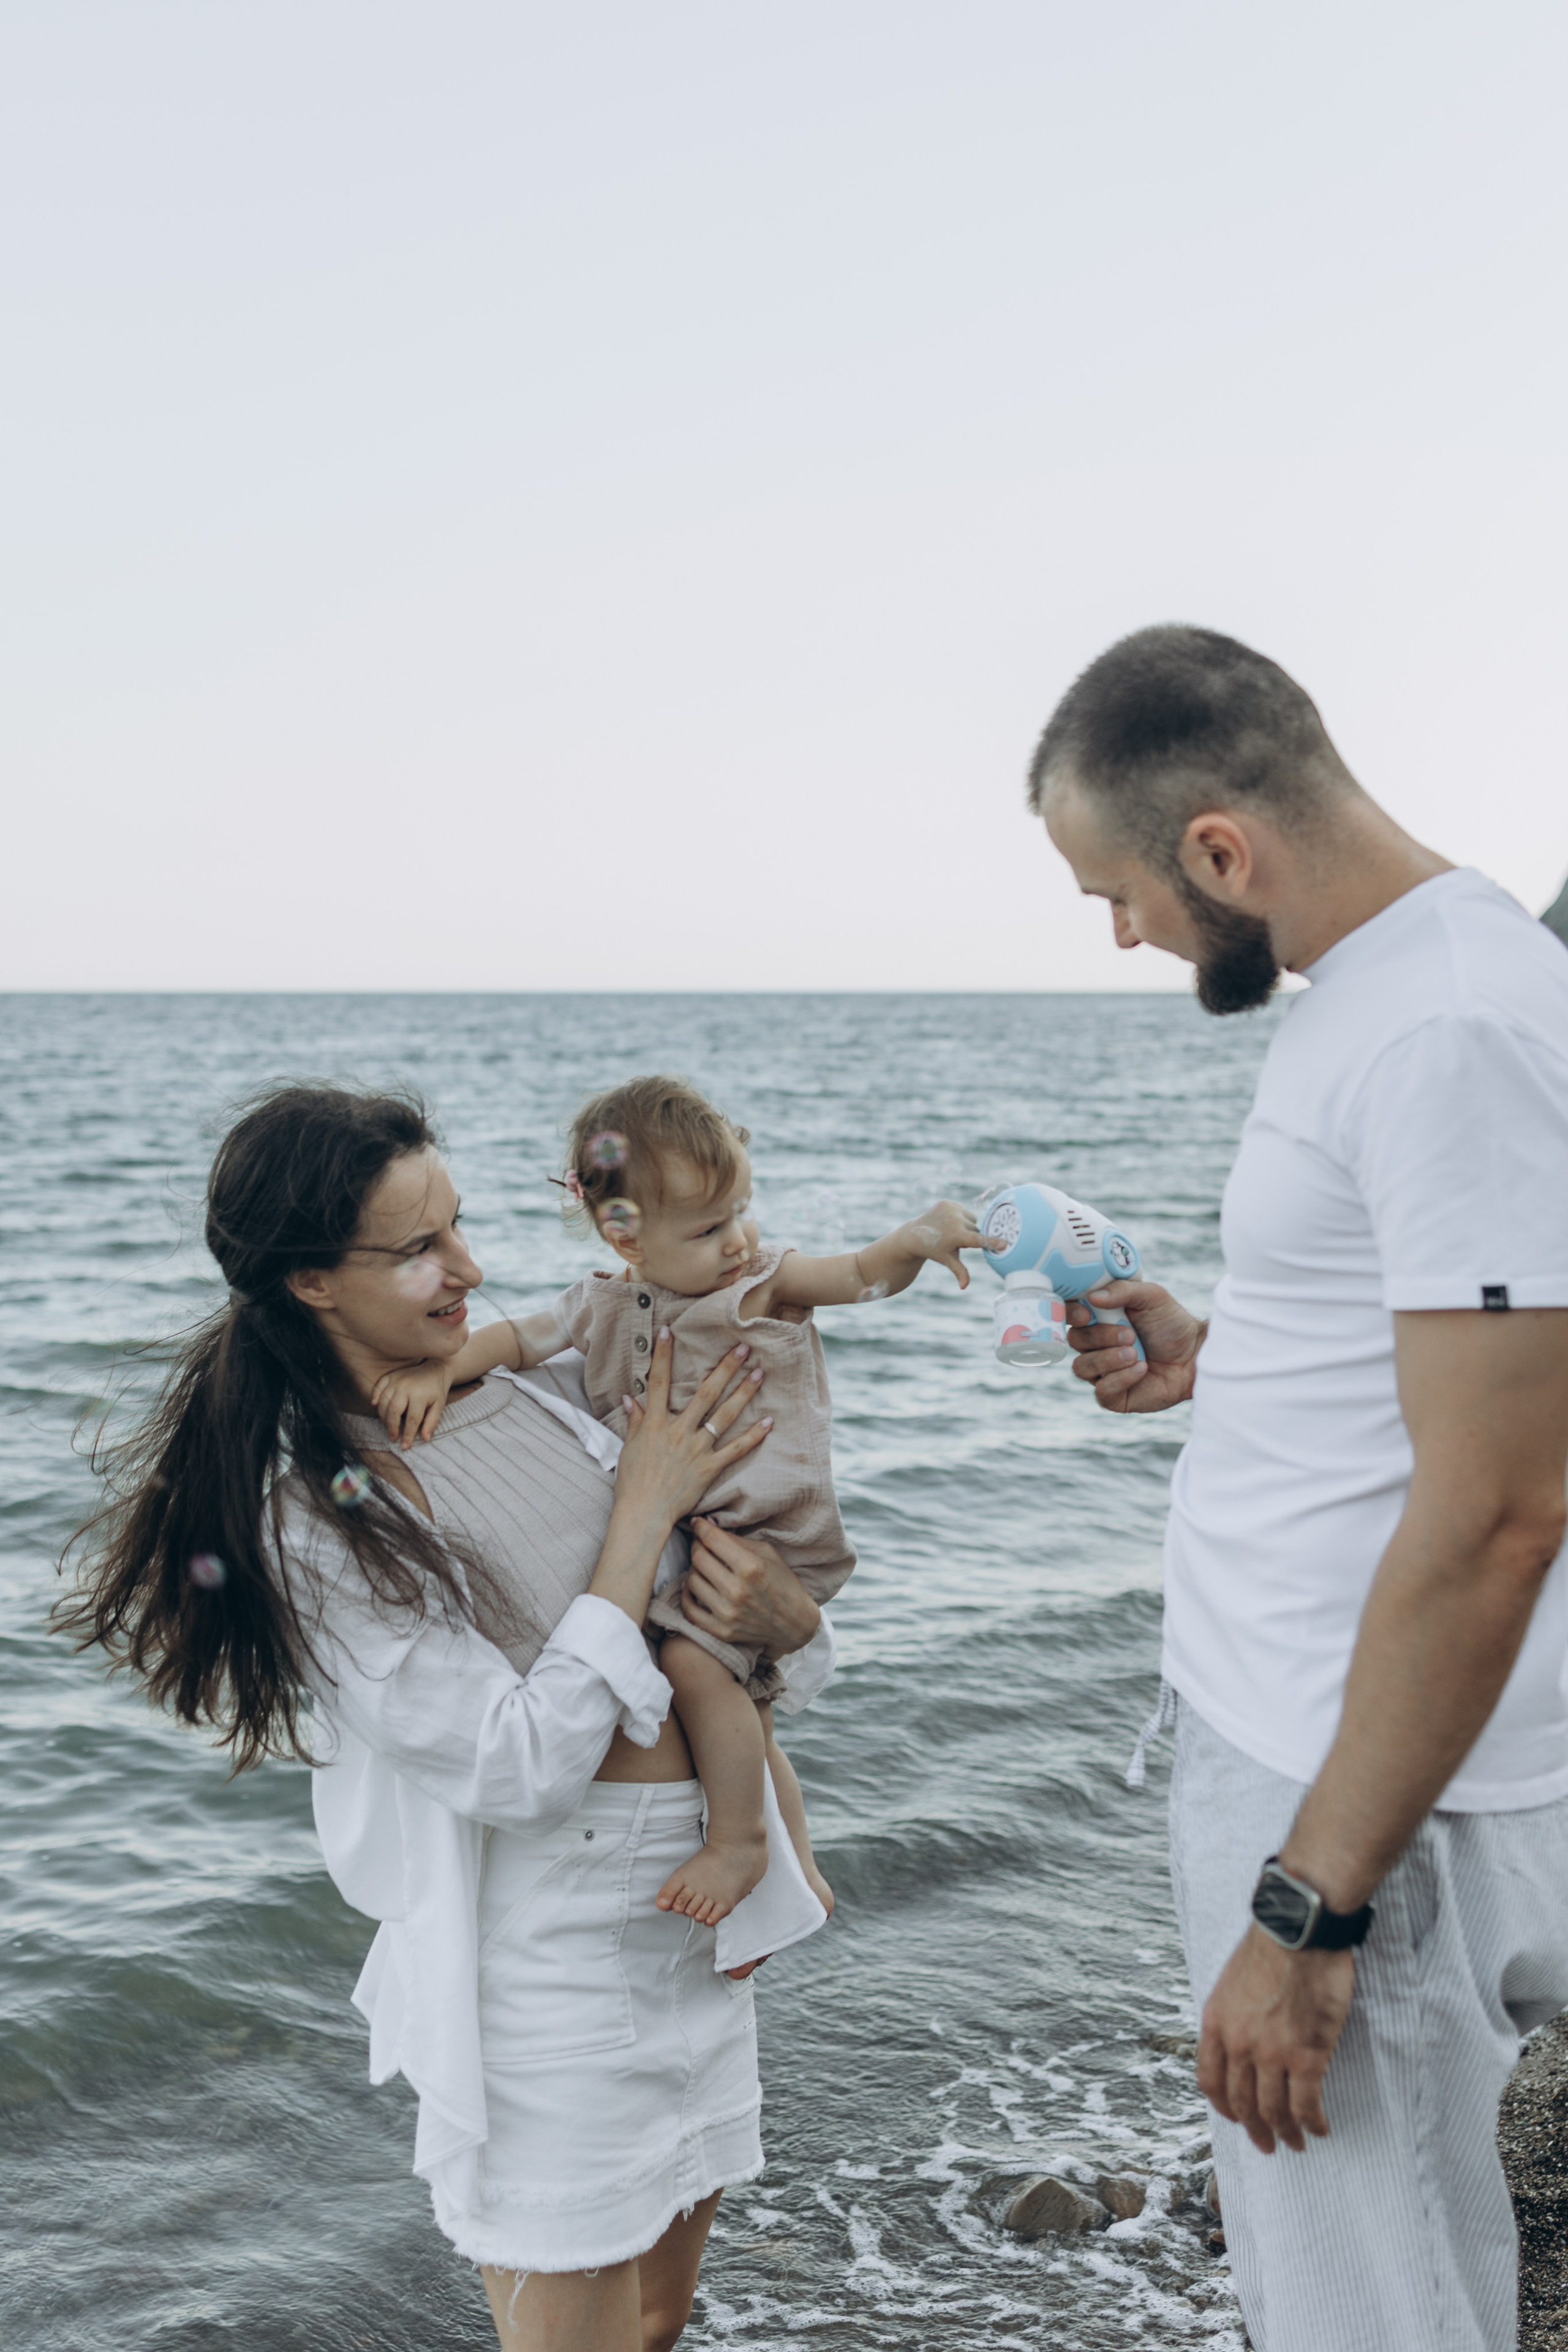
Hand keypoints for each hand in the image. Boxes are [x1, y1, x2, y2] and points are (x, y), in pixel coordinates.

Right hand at [370, 1359, 455, 1449]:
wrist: (435, 1368)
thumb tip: (424, 1439)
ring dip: (383, 1416)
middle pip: (393, 1411)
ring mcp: (396, 1380)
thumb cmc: (436, 1390)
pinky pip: (378, 1386)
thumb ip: (432, 1422)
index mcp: (420, 1395)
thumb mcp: (439, 1406)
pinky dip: (375, 1396)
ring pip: (383, 1401)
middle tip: (393, 1438)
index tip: (404, 1447)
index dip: (407, 1435)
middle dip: (392, 1427)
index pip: (412, 1419)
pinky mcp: (390, 1376)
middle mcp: (406, 1387)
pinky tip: (374, 1405)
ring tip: (388, 1426)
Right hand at [616, 1331, 771, 1530]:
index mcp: (655, 1424)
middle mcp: (678, 1431)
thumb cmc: (632, 1482)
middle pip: (705, 1393)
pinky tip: (769, 1422)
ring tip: (759, 1375)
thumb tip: (630, 1397)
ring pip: (724, 1416)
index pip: (658, 1382)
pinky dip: (753, 1436)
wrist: (643, 1513)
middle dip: (725, 1368)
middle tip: (743, 1348)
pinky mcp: (709, 1468)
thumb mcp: (629, 1447)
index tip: (668, 1331)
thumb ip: (635, 1421)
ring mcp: (696, 1449)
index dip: (662, 1356)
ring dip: (743, 1394)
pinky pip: (735, 1449)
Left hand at [681, 1520, 821, 1658]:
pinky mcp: (721, 1631)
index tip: (698, 1524)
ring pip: (692, 1581)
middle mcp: (737, 1590)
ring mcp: (727, 1613)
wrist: (795, 1624)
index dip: (701, 1527)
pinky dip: (688, 1595)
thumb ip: (738, 1541)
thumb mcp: (768, 1553)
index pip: (712, 1539)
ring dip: (695, 1570)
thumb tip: (709, 1528)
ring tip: (705, 1567)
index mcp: (750, 1567)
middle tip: (702, 1544)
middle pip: (698, 1558)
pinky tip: (696, 1587)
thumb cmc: (784, 1584)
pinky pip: (689, 1610)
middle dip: (697, 1546)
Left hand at [901, 1200, 1005, 1290]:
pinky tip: (948, 1222)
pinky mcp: (947, 1202)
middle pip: (975, 1230)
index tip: (1004, 1244)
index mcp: (955, 1236)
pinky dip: (960, 1217)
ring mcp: (950, 1209)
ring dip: (967, 1226)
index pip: (978, 1240)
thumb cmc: (935, 1250)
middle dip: (970, 1236)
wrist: (915, 1234)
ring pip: (972, 1220)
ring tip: (952, 1231)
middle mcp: (953, 1220)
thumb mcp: (948, 1260)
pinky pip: (964, 1211)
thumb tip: (964, 1287)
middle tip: (956, 1241)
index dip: (992, 1242)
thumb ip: (960, 1272)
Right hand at [1066, 1280, 1205, 1412]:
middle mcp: (1095, 1345)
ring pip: (1082, 1367)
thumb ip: (1123, 1291)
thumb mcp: (1152, 1297)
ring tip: (1136, 1354)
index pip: (1068, 1315)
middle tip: (1130, 1335)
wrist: (1195, 1356)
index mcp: (1098, 1318)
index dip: (1070, 1315)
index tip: (1086, 1315)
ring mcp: (1102, 1371)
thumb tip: (1093, 1297)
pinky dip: (1120, 1379)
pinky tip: (1141, 1370)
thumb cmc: (1172, 1324)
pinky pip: (1101, 1391)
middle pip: (1074, 1341)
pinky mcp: (1113, 1395)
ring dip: (1108, 1359)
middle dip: (1100, 1337)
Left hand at [1197, 1925, 1353, 2153]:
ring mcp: (1272, 2052)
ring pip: (1274, 2111)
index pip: (1209, 2080)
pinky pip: (1306, 2104)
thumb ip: (1233, 2016)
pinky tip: (1320, 2128)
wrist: (1299, 1930)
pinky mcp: (1307, 2054)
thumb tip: (1240, 2042)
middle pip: (1241, 2102)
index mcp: (1216, 2023)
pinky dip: (1312, 2123)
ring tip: (1296, 2143)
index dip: (1223, 2106)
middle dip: (1255, 2129)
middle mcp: (1238, 2044)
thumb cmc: (1272, 1947)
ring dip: (1286, 2133)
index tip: (1236, 2118)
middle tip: (1267, 2144)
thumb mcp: (1233, 1982)